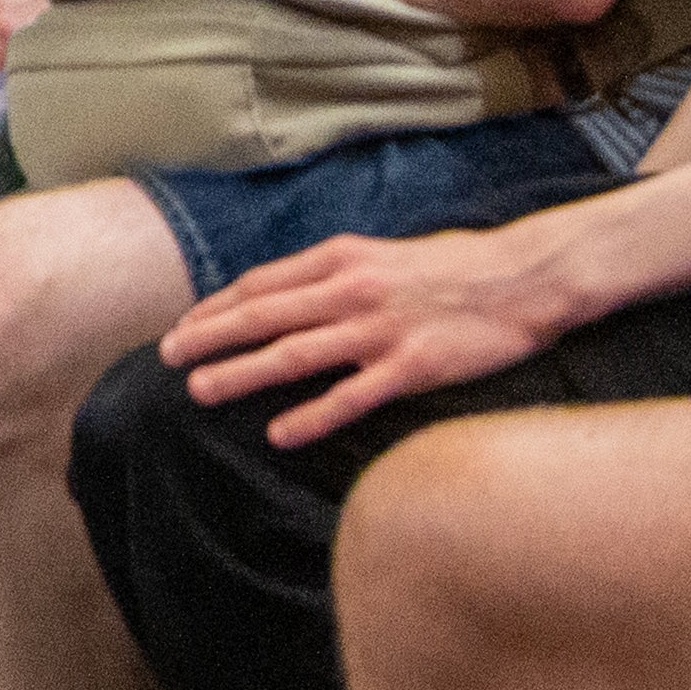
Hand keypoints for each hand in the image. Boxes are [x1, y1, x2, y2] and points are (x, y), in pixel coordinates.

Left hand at [159, 225, 574, 447]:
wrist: (525, 277)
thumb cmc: (452, 267)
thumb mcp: (381, 255)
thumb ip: (331, 274)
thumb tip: (282, 296)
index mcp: (340, 258)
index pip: (260, 284)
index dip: (215, 307)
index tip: (182, 327)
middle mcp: (351, 289)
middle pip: (262, 315)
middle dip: (208, 337)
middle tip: (165, 357)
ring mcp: (380, 329)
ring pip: (294, 353)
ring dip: (241, 373)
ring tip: (199, 391)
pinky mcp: (413, 366)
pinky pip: (351, 395)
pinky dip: (312, 415)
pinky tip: (280, 434)